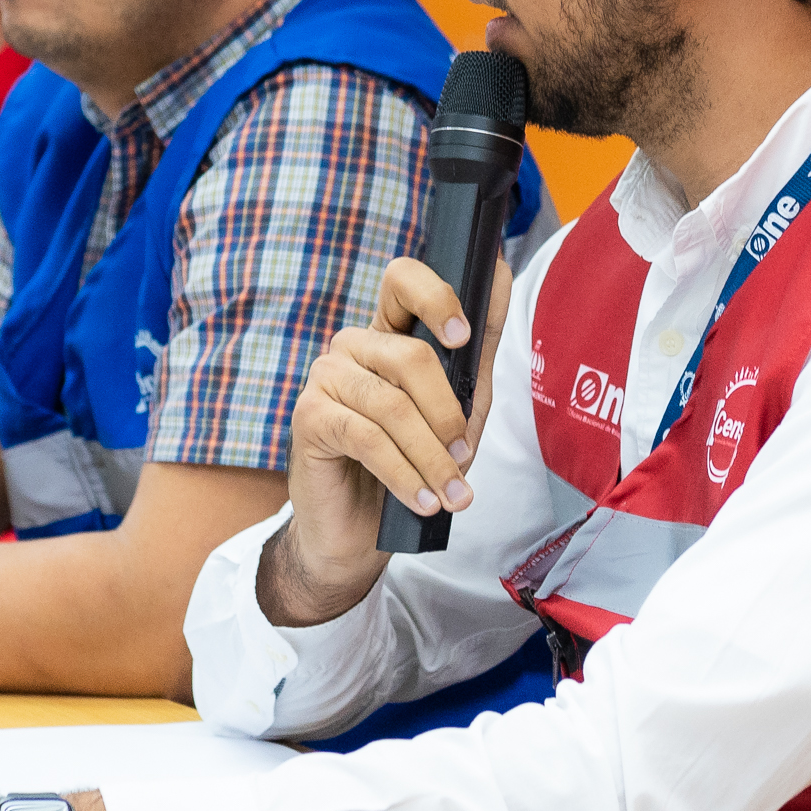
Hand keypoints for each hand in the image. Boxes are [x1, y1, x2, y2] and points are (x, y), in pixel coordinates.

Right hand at [272, 252, 512, 627]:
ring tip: (452, 493)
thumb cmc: (410, 464)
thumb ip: (476, 356)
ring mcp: (325, 377)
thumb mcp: (456, 411)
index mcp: (388, 334)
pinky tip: (422, 500)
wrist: (355, 530)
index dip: (436, 297)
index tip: (465, 338)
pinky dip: (405, 475)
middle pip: (411, 355)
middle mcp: (352, 346)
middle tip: (465, 455)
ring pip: (393, 405)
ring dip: (432, 457)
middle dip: (449, 413)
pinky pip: (368, 439)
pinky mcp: (309, 416)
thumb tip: (502, 283)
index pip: (403, 280)